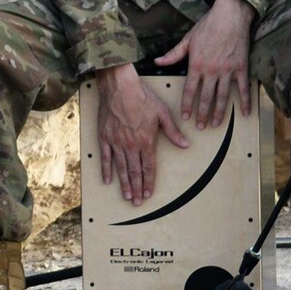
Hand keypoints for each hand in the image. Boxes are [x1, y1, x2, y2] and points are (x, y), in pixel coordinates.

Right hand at [95, 63, 189, 204]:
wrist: (120, 87)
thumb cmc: (142, 97)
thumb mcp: (163, 113)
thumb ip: (173, 132)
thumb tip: (186, 144)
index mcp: (146, 141)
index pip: (149, 167)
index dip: (149, 182)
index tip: (149, 193)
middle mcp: (131, 145)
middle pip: (134, 172)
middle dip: (137, 188)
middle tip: (137, 202)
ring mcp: (116, 142)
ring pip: (121, 168)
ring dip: (124, 184)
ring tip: (126, 196)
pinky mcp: (104, 137)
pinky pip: (105, 157)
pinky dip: (106, 170)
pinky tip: (107, 180)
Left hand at [155, 0, 256, 128]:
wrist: (230, 16)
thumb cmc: (207, 26)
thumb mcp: (187, 40)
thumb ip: (173, 54)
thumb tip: (157, 62)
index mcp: (196, 65)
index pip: (189, 90)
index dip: (187, 105)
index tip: (185, 117)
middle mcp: (212, 71)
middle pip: (206, 97)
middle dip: (203, 114)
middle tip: (201, 127)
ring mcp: (228, 70)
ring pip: (223, 96)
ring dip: (220, 112)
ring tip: (217, 124)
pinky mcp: (241, 67)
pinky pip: (243, 88)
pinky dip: (244, 101)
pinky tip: (244, 112)